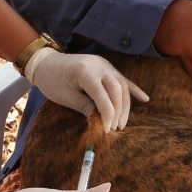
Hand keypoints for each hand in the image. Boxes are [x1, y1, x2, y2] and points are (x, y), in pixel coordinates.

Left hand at [24, 48, 148, 130]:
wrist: (45, 63)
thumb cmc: (52, 80)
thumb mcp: (65, 97)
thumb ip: (85, 107)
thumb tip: (102, 121)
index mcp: (85, 71)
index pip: (103, 95)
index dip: (107, 114)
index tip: (107, 129)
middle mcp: (98, 65)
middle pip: (116, 90)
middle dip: (118, 111)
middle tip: (115, 128)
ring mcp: (104, 64)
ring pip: (122, 85)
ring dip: (125, 105)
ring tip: (123, 122)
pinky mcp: (106, 66)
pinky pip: (122, 79)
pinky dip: (133, 89)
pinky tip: (145, 99)